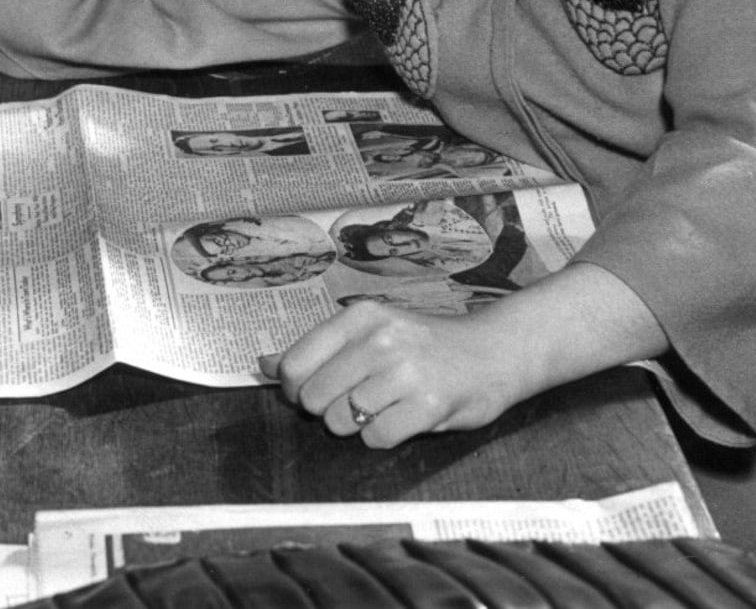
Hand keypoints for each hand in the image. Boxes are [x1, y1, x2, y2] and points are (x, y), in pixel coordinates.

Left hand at [259, 299, 529, 447]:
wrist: (494, 352)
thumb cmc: (425, 345)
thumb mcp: (371, 332)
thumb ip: (317, 349)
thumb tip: (262, 364)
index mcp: (360, 316)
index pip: (295, 364)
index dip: (296, 389)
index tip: (315, 391)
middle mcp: (380, 338)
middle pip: (315, 398)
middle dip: (329, 410)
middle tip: (359, 400)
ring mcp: (405, 370)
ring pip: (342, 422)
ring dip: (358, 426)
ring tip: (385, 406)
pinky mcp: (428, 404)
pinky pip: (377, 439)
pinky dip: (385, 437)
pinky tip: (404, 418)